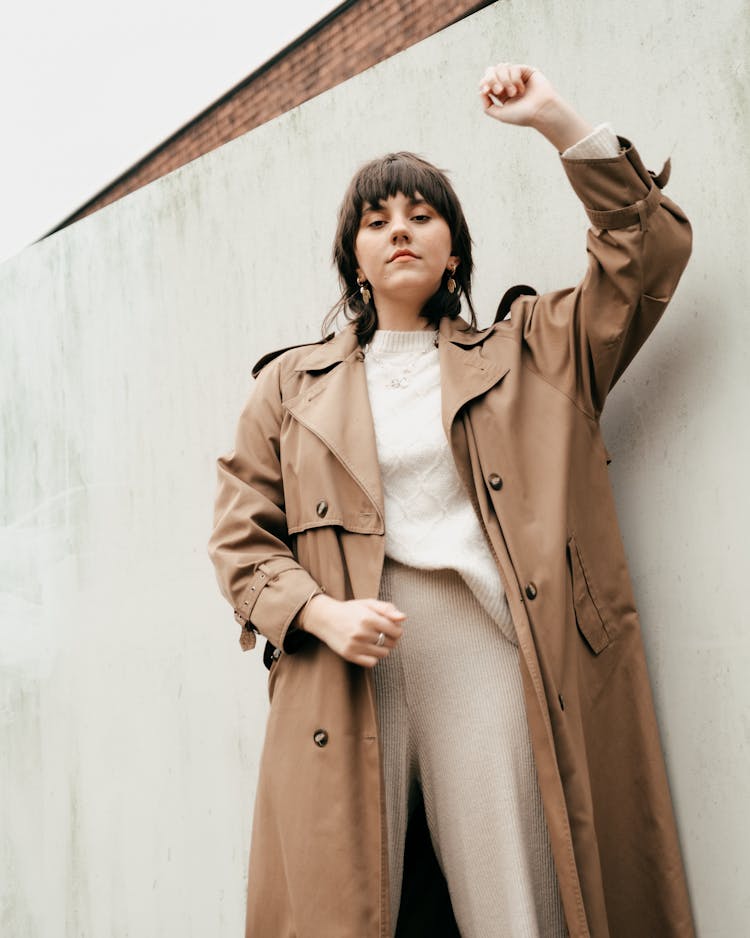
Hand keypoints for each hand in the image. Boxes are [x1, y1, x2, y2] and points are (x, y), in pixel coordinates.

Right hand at [299, 594, 405, 667]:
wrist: (325, 618)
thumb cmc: (350, 610)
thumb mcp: (368, 604)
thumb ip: (387, 609)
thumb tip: (404, 618)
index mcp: (369, 618)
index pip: (396, 631)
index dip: (397, 630)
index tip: (392, 628)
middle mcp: (362, 632)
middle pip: (391, 643)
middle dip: (390, 639)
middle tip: (382, 633)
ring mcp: (355, 645)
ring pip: (383, 654)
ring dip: (382, 648)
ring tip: (373, 640)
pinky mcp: (349, 655)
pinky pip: (372, 663)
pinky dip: (373, 657)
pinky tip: (367, 648)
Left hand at [479, 62, 593, 149]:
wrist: (540, 111)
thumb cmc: (522, 115)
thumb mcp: (500, 115)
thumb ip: (487, 106)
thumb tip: (480, 91)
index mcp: (501, 94)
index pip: (486, 81)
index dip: (484, 83)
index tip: (487, 90)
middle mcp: (508, 83)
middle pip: (491, 70)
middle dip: (492, 79)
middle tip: (499, 90)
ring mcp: (517, 76)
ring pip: (501, 67)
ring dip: (504, 80)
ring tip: (513, 93)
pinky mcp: (526, 70)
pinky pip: (513, 67)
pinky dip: (514, 79)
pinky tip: (521, 89)